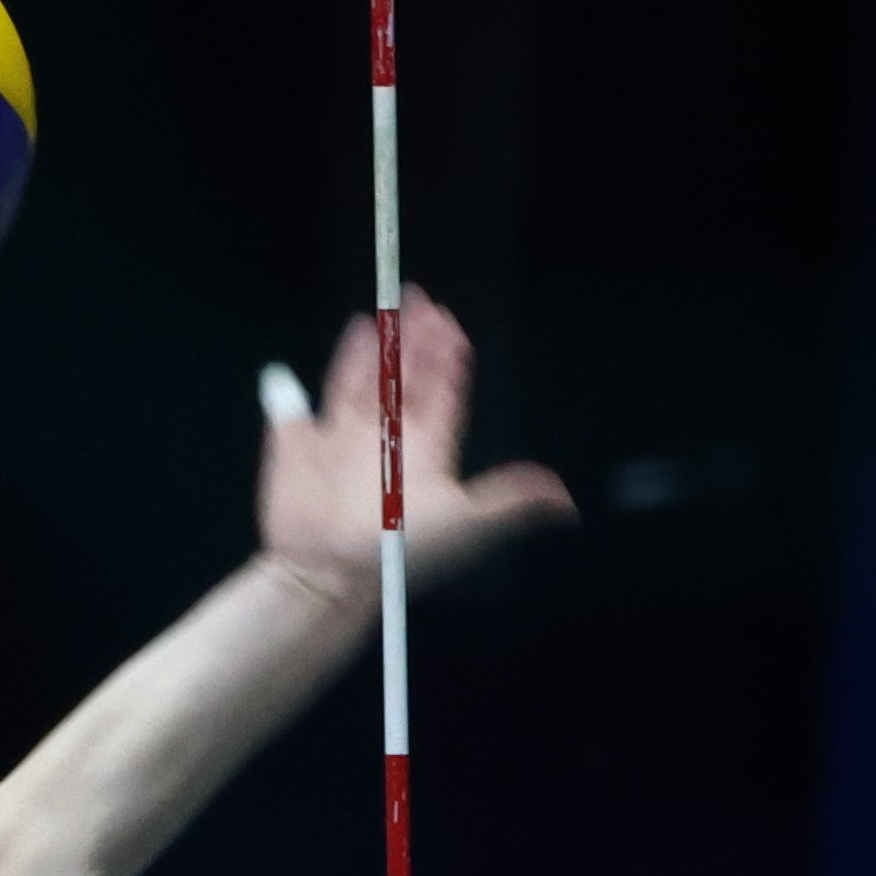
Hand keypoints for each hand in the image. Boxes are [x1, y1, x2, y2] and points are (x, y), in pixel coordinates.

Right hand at [257, 293, 574, 596]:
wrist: (327, 575)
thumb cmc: (398, 552)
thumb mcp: (467, 523)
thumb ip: (513, 502)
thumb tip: (566, 503)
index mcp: (428, 453)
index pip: (444, 394)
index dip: (450, 359)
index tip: (452, 326)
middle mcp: (391, 442)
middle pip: (409, 379)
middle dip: (417, 340)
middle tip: (422, 300)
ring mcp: (349, 440)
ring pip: (371, 381)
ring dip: (382, 347)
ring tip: (390, 311)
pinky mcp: (308, 442)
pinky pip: (324, 393)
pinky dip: (340, 364)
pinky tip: (351, 335)